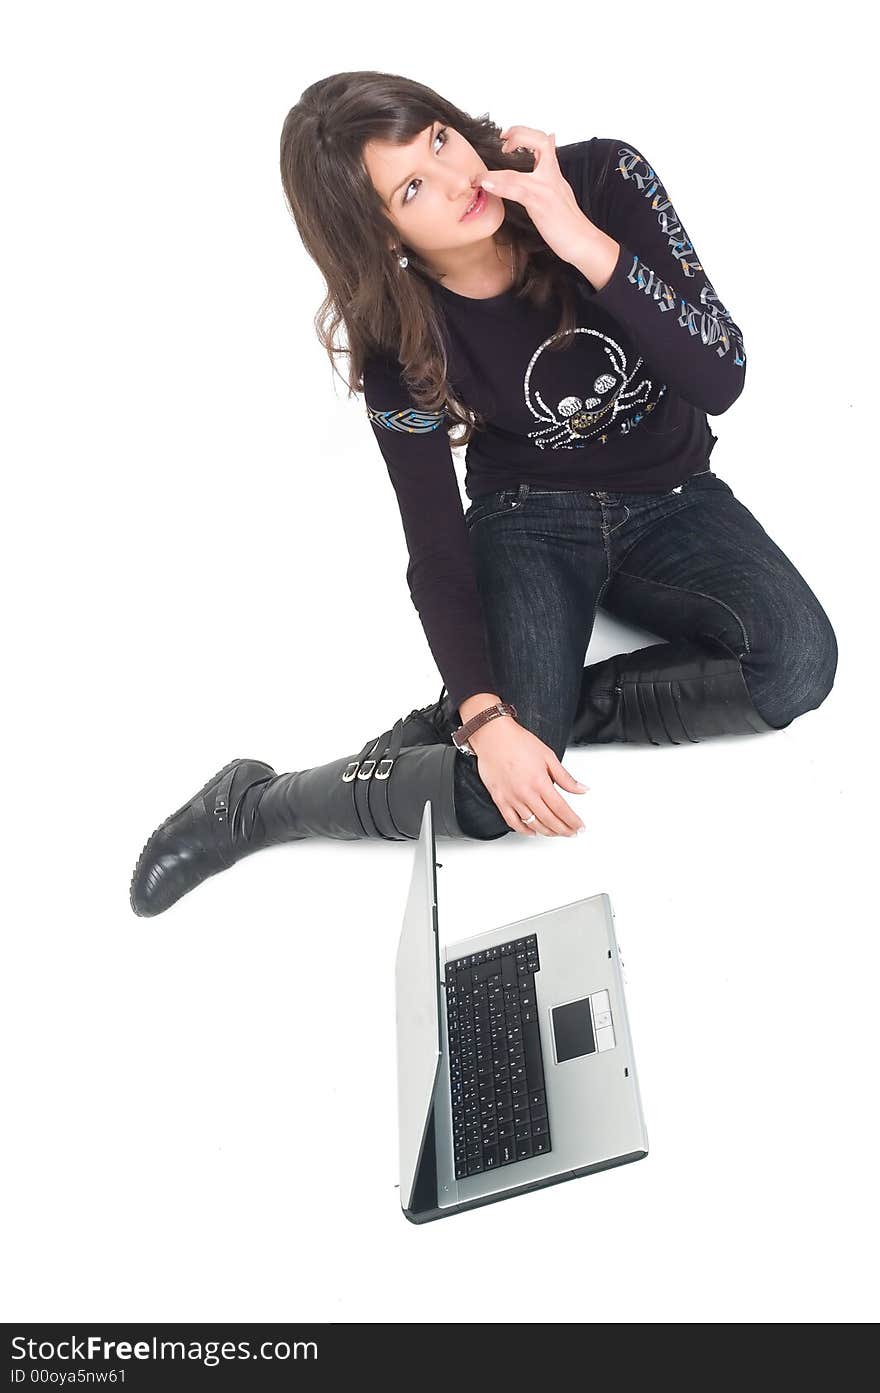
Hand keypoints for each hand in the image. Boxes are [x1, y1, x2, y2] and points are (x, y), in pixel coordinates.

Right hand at [469, 717, 587, 836]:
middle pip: (549, 820)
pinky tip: (533, 831)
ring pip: (533, 824)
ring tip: (557, 833)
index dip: (573, 821)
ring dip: (547, 832)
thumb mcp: (548, 756)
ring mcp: (512, 798)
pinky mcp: (500, 800)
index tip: (580, 826)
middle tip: (572, 832)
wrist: (493, 736)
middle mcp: (526, 793)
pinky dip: (524, 830)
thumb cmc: (518, 742)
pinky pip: (513, 822)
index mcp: (541, 782)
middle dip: (564, 830)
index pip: (562, 809)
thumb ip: (565, 777)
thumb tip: (582, 789)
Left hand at [481, 125, 594, 267]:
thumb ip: (550, 174)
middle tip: (502, 141)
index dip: (525, 133)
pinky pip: (517, 191)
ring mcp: (546, 189)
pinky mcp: (541, 204)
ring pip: (519, 172)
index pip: (543, 140)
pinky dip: (499, 185)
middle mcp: (552, 177)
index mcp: (554, 174)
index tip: (508, 138)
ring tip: (479, 176)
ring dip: (495, 172)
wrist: (583, 241)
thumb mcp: (559, 192)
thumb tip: (549, 148)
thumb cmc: (568, 222)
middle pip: (539, 140)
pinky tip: (485, 184)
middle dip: (518, 134)